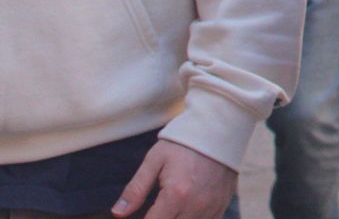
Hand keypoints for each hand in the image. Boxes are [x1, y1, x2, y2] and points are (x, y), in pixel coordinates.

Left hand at [111, 140, 236, 218]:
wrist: (220, 129)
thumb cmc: (184, 143)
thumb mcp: (155, 160)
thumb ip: (136, 189)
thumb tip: (117, 213)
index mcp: (176, 195)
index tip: (143, 214)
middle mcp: (196, 206)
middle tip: (155, 209)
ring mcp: (211, 207)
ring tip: (169, 207)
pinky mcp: (221, 206)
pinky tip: (185, 209)